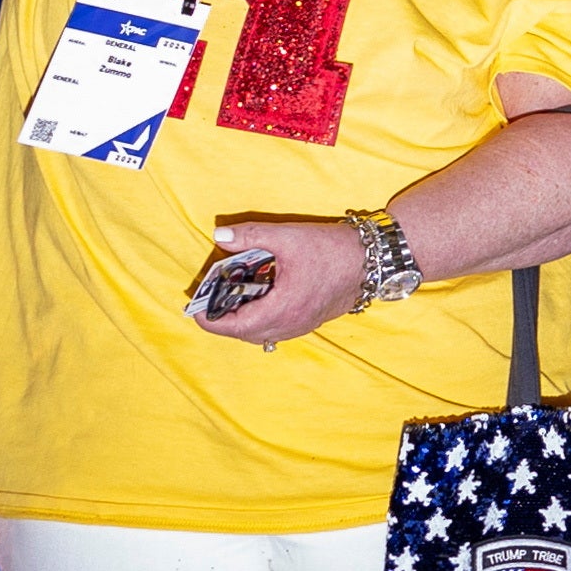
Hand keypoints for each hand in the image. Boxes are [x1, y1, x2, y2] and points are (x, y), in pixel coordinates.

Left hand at [194, 213, 364, 344]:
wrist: (373, 260)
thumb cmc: (332, 249)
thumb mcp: (288, 237)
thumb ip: (251, 236)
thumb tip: (219, 236)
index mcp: (283, 307)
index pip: (237, 326)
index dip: (212, 321)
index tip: (196, 312)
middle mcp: (293, 323)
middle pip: (248, 333)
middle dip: (225, 321)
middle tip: (211, 302)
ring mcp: (304, 325)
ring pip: (264, 334)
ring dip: (244, 322)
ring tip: (233, 300)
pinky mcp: (313, 320)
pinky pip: (279, 329)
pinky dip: (262, 320)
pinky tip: (261, 299)